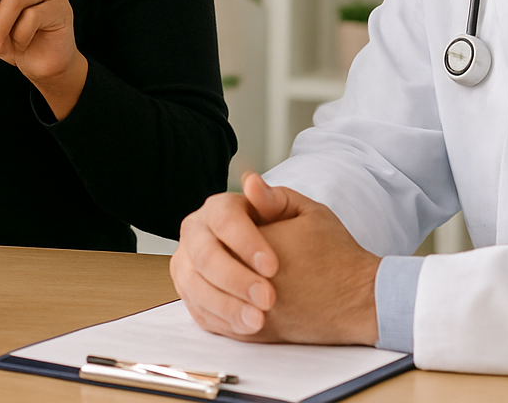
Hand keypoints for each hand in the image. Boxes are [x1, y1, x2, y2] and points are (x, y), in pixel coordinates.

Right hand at [171, 173, 379, 345]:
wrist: (314, 280)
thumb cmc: (310, 246)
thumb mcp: (301, 216)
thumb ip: (275, 200)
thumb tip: (251, 182)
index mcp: (221, 209)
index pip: (222, 218)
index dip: (245, 242)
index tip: (273, 266)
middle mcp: (199, 235)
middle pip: (204, 254)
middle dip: (234, 278)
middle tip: (267, 298)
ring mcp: (192, 267)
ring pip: (194, 286)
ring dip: (225, 305)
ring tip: (257, 319)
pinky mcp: (196, 296)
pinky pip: (198, 310)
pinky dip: (221, 320)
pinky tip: (247, 326)